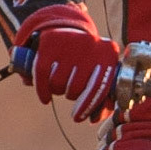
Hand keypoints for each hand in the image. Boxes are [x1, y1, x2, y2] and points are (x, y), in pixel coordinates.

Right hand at [12, 4, 120, 121]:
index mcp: (108, 52)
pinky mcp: (49, 44)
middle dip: (72, 96)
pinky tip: (45, 98)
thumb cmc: (88, 60)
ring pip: (59, 84)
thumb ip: (103, 96)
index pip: (100, 87)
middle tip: (70, 92)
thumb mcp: (100, 70)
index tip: (78, 118)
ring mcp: (70, 43)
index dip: (88, 106)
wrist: (68, 30)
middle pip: (76, 88)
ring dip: (57, 91)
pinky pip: (42, 76)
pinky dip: (42, 91)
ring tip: (61, 84)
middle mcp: (91, 44)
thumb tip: (95, 119)